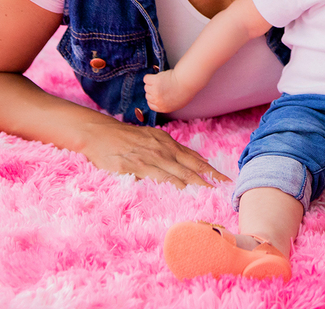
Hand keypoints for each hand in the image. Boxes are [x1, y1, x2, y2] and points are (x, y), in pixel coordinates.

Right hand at [79, 117, 229, 188]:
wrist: (99, 134)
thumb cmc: (126, 138)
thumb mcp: (152, 138)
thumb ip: (171, 150)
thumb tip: (191, 160)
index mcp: (167, 143)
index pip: (193, 158)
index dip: (209, 168)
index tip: (223, 178)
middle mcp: (162, 150)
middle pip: (190, 165)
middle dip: (209, 176)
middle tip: (225, 185)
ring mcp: (150, 158)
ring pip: (177, 172)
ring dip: (194, 182)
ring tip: (209, 191)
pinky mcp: (136, 166)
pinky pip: (157, 176)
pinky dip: (171, 183)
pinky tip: (182, 190)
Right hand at [143, 70, 189, 113]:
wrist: (187, 82)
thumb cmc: (186, 90)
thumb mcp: (178, 103)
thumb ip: (168, 104)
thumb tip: (163, 101)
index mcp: (163, 108)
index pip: (151, 105)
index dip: (153, 99)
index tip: (155, 94)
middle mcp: (157, 101)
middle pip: (148, 95)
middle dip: (153, 90)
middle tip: (161, 85)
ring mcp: (155, 91)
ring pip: (146, 87)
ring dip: (152, 83)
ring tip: (161, 80)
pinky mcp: (154, 81)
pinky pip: (146, 79)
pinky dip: (150, 77)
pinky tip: (157, 76)